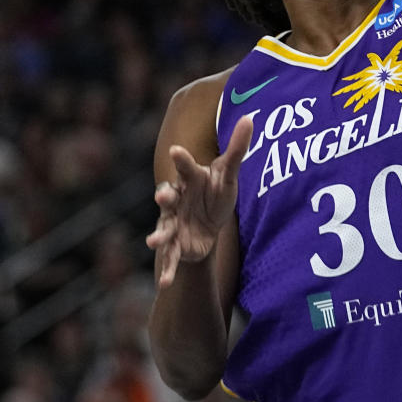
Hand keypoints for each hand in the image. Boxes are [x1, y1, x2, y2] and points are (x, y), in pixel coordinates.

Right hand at [146, 116, 251, 288]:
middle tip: (163, 194)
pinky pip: (170, 259)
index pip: (186, 167)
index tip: (176, 149)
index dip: (182, 159)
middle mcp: (176, 200)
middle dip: (165, 195)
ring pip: (163, 229)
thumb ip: (237, 148)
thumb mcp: (229, 173)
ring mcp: (173, 223)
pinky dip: (167, 271)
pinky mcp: (176, 245)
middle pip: (168, 196)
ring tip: (152, 243)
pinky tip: (164, 284)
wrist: (208, 223)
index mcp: (190, 180)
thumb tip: (248, 117)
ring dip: (158, 236)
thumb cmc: (215, 192)